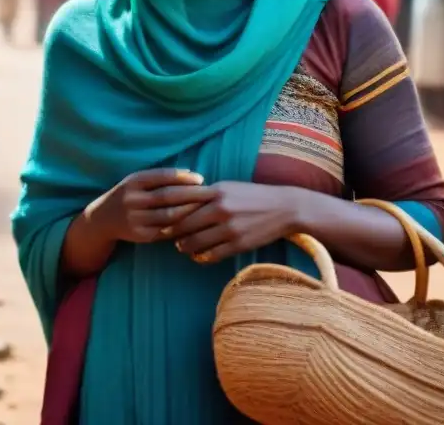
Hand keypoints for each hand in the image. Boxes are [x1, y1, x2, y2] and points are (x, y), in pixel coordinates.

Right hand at [84, 168, 204, 244]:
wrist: (103, 219)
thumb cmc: (128, 195)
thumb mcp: (137, 181)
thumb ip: (160, 177)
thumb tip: (192, 174)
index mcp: (133, 181)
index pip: (162, 176)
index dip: (184, 177)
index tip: (201, 179)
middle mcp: (132, 199)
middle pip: (167, 196)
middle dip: (191, 195)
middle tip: (209, 195)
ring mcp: (135, 218)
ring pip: (169, 216)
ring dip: (190, 212)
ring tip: (206, 209)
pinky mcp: (140, 235)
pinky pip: (165, 231)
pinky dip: (181, 227)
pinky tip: (194, 224)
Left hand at [161, 182, 303, 263]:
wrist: (285, 208)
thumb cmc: (252, 195)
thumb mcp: (228, 187)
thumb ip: (206, 194)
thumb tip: (180, 201)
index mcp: (216, 191)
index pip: (182, 201)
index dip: (168, 211)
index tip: (158, 215)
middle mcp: (221, 208)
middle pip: (185, 224)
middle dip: (172, 232)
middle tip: (165, 235)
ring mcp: (230, 227)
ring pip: (196, 241)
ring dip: (185, 246)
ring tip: (181, 246)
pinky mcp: (239, 243)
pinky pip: (212, 254)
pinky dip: (201, 256)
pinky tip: (198, 255)